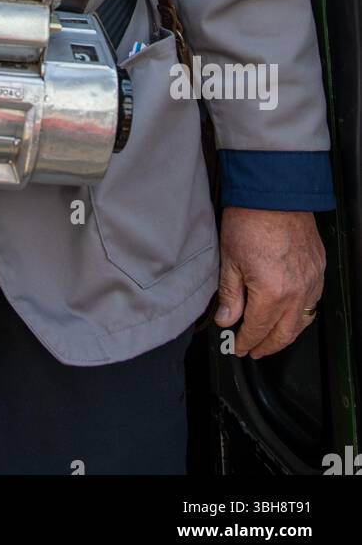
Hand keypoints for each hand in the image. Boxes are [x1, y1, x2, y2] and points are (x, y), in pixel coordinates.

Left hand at [214, 207, 325, 357]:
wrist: (275, 193)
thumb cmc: (251, 220)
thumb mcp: (229, 259)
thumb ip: (230, 295)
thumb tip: (227, 320)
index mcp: (272, 293)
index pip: (258, 330)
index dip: (245, 342)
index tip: (238, 347)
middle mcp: (296, 292)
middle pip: (284, 334)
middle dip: (267, 347)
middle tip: (253, 350)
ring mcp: (311, 281)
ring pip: (303, 322)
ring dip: (287, 335)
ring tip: (272, 339)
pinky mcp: (318, 269)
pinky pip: (314, 302)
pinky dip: (302, 314)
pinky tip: (292, 314)